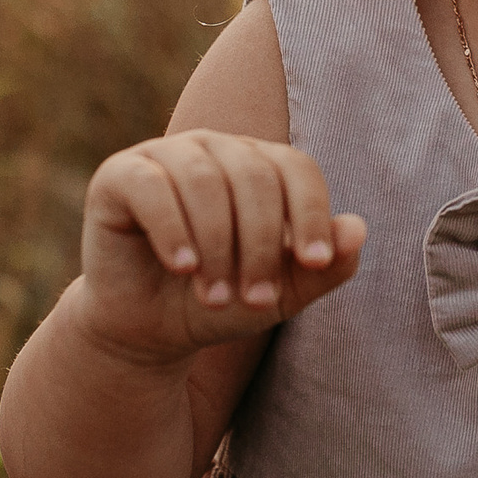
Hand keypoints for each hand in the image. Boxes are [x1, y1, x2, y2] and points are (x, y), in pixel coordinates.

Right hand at [75, 130, 366, 366]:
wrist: (147, 329)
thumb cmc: (220, 300)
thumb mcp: (280, 292)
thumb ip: (325, 266)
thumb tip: (358, 229)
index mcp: (260, 164)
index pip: (297, 169)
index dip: (312, 213)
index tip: (315, 263)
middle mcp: (217, 148)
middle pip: (255, 177)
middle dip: (261, 245)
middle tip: (256, 299)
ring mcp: (167, 155)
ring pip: (206, 181)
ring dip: (217, 246)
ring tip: (216, 296)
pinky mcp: (119, 175)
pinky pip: (152, 186)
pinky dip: (173, 229)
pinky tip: (182, 266)